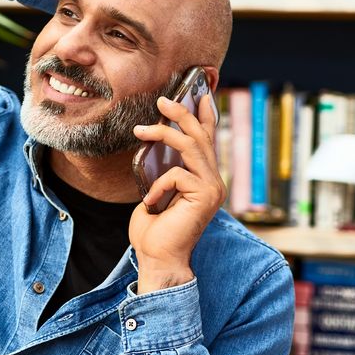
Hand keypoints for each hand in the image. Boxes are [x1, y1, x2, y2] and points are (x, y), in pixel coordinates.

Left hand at [128, 95, 225, 293]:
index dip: (204, 116)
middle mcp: (214, 182)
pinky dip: (158, 185)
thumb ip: (164, 172)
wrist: (158, 259)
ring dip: (164, 133)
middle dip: (181, 114)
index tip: (199, 95)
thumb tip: (156, 148)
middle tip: (162, 100)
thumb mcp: (156, 192)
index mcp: (204, 180)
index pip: (207, 141)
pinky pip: (176, 174)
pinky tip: (151, 203)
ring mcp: (212, 188)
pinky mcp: (204, 196)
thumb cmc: (153, 231)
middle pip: (201, 136)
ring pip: (191, 146)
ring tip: (141, 130)